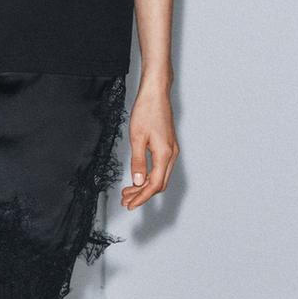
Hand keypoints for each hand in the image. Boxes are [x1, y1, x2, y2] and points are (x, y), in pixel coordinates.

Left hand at [121, 83, 178, 208]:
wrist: (156, 93)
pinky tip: (138, 177)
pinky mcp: (168, 146)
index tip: (130, 205)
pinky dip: (149, 176)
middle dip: (142, 195)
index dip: (141, 197)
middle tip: (126, 200)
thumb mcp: (137, 137)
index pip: (154, 185)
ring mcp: (171, 150)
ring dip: (144, 186)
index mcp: (164, 154)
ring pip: (160, 177)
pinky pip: (160, 168)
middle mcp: (171, 154)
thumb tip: (138, 181)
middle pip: (159, 184)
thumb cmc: (146, 111)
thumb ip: (138, 161)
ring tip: (128, 192)